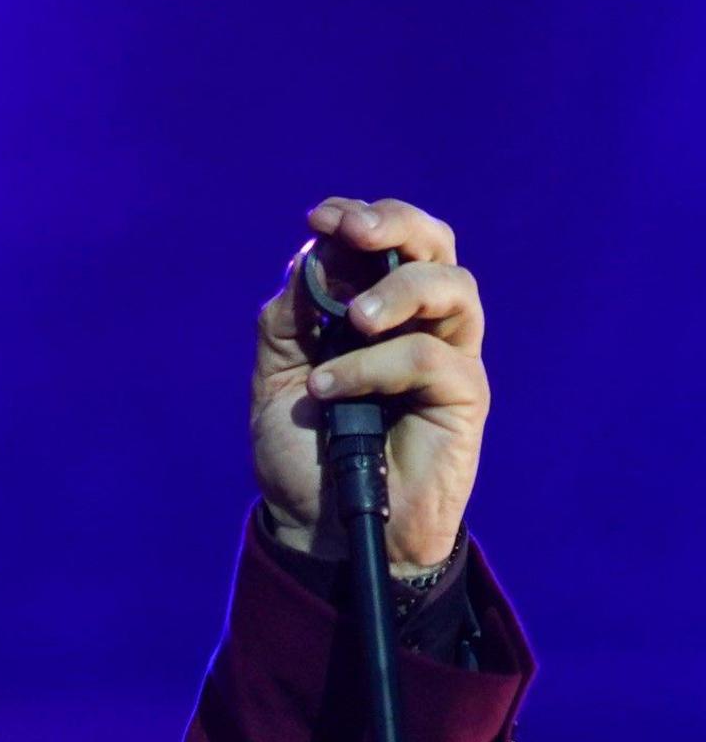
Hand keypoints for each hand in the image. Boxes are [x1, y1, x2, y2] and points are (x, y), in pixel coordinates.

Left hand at [251, 196, 487, 576]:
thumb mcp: (277, 379)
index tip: (320, 216)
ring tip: (352, 317)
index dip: (361, 218)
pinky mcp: (464, 398)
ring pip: (453, 288)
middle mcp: (422, 325)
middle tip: (354, 230)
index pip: (388, 243)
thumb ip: (289, 321)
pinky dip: (375, 365)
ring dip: (398, 289)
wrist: (320, 525)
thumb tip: (311, 257)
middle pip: (436, 246)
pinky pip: (430, 358)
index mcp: (379, 312)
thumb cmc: (304, 453)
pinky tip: (330, 390)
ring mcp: (449, 358)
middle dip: (396, 224)